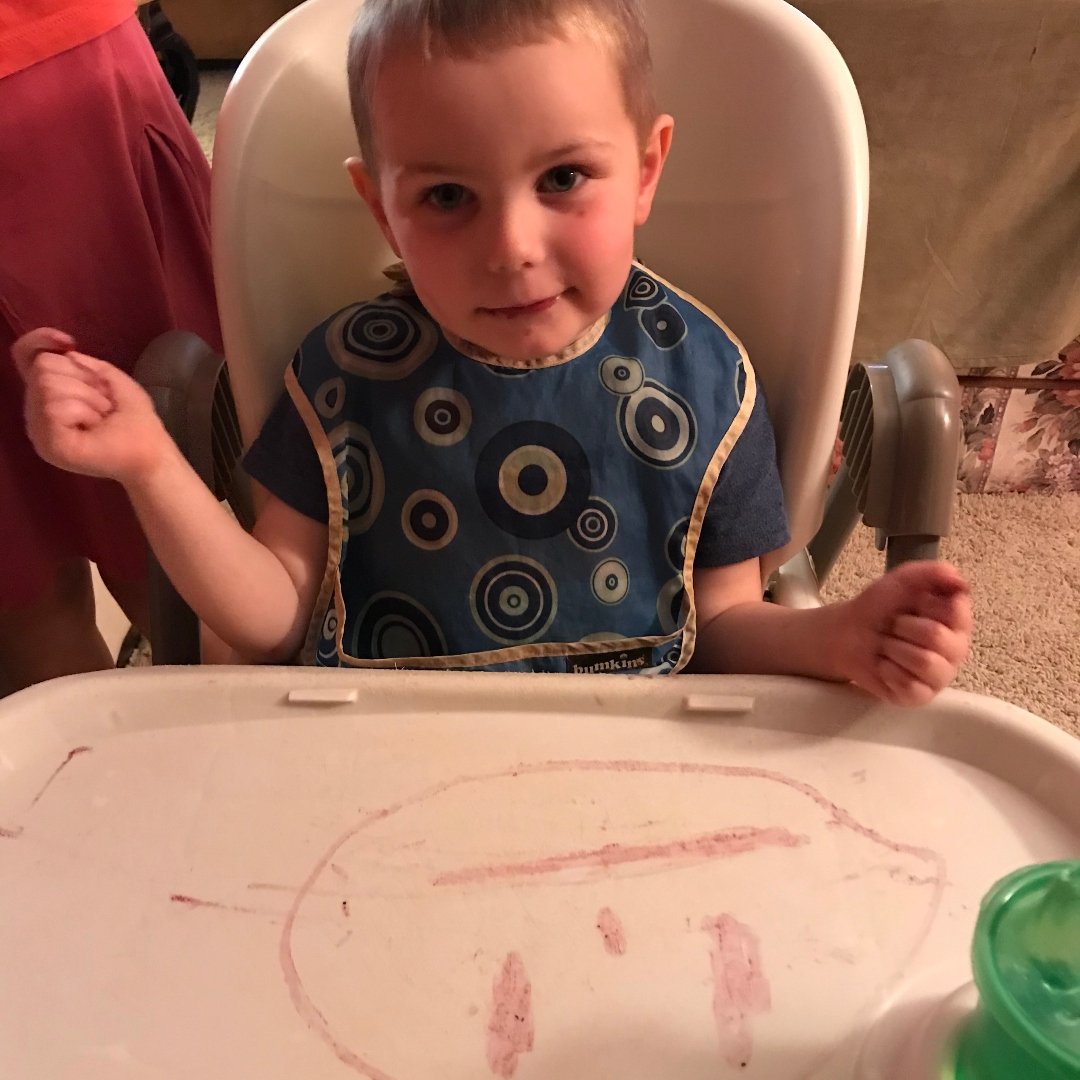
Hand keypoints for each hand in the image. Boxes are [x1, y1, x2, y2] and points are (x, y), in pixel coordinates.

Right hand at [16, 327, 169, 484]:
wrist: (151, 453)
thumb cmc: (134, 420)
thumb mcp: (111, 380)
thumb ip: (85, 363)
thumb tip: (65, 351)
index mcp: (49, 394)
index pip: (25, 356)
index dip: (38, 340)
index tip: (68, 341)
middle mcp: (37, 410)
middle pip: (42, 366)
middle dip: (83, 380)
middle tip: (103, 405)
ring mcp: (39, 429)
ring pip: (47, 384)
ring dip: (87, 398)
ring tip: (100, 418)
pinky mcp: (46, 443)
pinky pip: (53, 407)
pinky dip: (83, 412)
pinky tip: (93, 428)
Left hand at [840, 561, 970, 705]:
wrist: (846, 633)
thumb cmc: (879, 607)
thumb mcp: (902, 580)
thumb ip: (932, 573)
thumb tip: (959, 579)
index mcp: (958, 621)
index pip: (956, 611)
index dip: (927, 604)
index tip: (914, 603)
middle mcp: (955, 650)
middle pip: (937, 637)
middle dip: (904, 626)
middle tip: (894, 626)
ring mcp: (939, 676)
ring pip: (924, 662)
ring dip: (894, 649)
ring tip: (888, 646)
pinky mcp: (920, 696)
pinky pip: (910, 686)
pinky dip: (888, 671)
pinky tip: (885, 665)